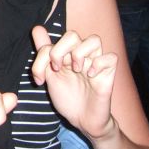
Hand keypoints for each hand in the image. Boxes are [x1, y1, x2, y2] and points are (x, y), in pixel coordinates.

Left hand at [31, 26, 117, 140]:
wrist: (81, 120)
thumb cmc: (67, 97)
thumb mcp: (49, 76)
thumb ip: (43, 54)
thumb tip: (37, 28)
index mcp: (66, 53)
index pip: (52, 40)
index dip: (42, 56)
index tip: (39, 79)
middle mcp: (81, 54)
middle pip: (72, 35)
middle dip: (59, 51)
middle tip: (57, 69)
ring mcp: (95, 63)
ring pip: (94, 39)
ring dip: (80, 54)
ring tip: (76, 70)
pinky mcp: (108, 74)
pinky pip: (111, 57)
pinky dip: (99, 64)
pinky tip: (91, 76)